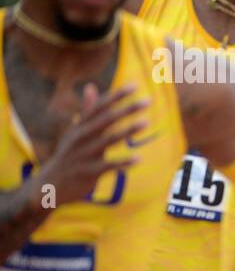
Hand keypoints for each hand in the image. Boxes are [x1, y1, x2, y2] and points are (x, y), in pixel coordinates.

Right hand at [38, 84, 148, 204]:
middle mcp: (81, 137)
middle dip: (126, 110)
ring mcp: (84, 154)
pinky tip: (138, 159)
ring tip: (145, 123)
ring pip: (108, 140)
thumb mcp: (75, 131)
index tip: (134, 86)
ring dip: (127, 131)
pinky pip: (108, 166)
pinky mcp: (89, 172)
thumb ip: (87, 110)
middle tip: (147, 101)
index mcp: (80, 127)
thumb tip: (91, 86)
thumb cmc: (68, 154)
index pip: (99, 107)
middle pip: (106, 120)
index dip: (116, 96)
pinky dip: (122, 163)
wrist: (50, 184)